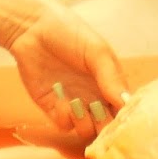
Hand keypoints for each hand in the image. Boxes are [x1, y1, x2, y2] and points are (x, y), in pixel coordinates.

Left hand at [6, 0, 130, 139]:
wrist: (32, 28)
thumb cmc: (69, 33)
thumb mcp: (96, 50)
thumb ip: (111, 76)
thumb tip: (125, 102)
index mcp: (109, 82)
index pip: (123, 108)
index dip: (124, 117)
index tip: (119, 116)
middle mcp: (94, 96)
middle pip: (106, 125)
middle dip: (104, 126)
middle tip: (98, 113)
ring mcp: (74, 103)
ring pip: (86, 130)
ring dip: (84, 123)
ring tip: (77, 104)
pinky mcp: (52, 107)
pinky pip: (64, 125)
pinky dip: (65, 118)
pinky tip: (60, 101)